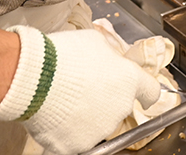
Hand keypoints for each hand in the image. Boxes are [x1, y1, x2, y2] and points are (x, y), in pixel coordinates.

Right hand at [0, 26, 161, 154]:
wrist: (34, 77)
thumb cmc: (64, 54)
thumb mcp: (95, 42)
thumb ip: (109, 55)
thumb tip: (108, 60)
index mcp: (129, 81)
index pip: (151, 91)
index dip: (145, 91)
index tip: (141, 93)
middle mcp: (120, 109)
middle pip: (118, 106)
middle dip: (105, 98)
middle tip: (82, 86)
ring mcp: (99, 131)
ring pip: (97, 123)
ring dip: (86, 114)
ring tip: (63, 98)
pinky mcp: (77, 146)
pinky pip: (75, 138)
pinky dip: (66, 130)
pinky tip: (54, 115)